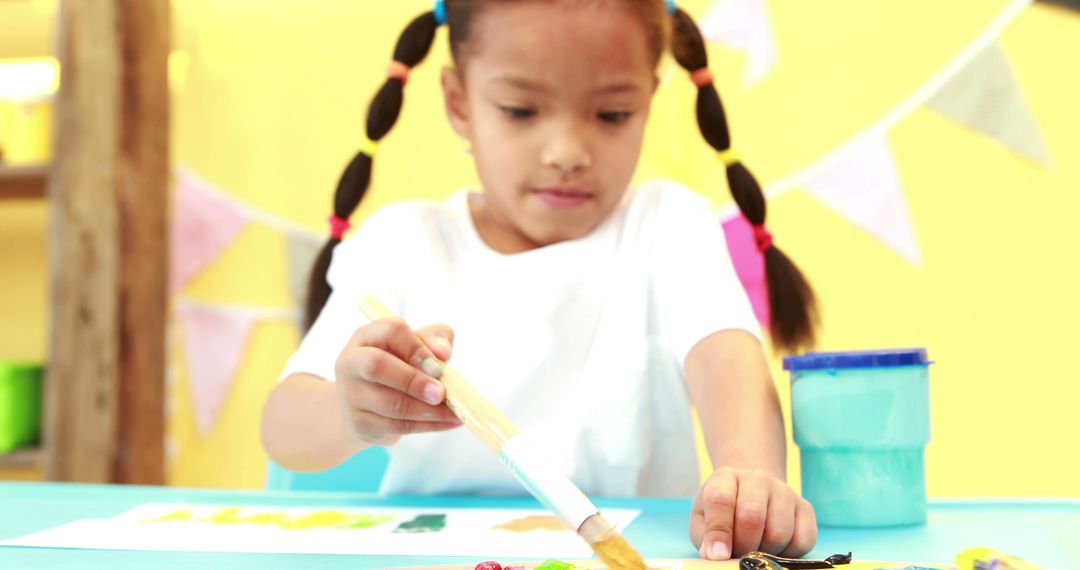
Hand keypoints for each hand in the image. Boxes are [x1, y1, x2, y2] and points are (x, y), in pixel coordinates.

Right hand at [334, 317, 462, 445]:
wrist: (367, 405)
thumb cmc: (400, 365)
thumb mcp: (418, 345)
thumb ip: (435, 339)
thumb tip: (443, 352)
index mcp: (367, 336)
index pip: (390, 331)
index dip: (417, 347)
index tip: (439, 365)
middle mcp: (351, 362)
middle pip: (377, 366)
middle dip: (413, 380)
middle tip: (441, 393)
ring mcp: (351, 395)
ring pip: (391, 404)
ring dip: (428, 410)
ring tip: (455, 411)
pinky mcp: (359, 424)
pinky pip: (397, 426)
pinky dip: (428, 425)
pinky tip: (448, 422)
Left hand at [690, 466, 816, 559]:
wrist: (751, 491)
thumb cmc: (724, 511)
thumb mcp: (704, 519)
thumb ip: (706, 536)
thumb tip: (716, 555)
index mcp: (725, 478)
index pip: (721, 500)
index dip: (719, 531)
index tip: (718, 554)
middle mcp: (757, 479)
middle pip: (752, 517)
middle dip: (743, 545)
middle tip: (737, 553)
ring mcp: (784, 491)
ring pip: (779, 533)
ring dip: (766, 551)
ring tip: (755, 547)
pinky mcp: (805, 507)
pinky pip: (802, 540)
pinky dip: (789, 553)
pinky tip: (775, 547)